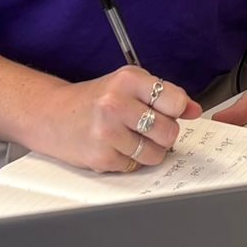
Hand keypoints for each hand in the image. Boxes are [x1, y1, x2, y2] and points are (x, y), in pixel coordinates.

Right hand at [29, 66, 199, 173]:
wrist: (51, 115)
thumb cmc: (93, 100)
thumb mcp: (129, 86)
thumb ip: (164, 95)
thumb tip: (194, 110)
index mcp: (127, 79)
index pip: (175, 100)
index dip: (176, 110)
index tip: (169, 111)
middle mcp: (116, 103)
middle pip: (169, 131)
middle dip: (164, 134)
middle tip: (148, 128)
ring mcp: (107, 132)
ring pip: (156, 154)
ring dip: (150, 151)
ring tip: (132, 138)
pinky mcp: (101, 157)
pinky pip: (136, 166)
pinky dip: (131, 160)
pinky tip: (116, 147)